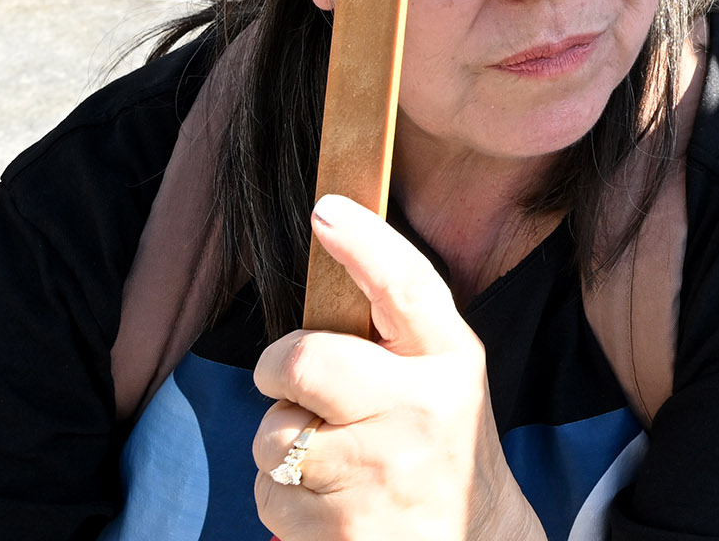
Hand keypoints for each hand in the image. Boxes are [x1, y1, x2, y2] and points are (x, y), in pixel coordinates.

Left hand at [249, 197, 539, 540]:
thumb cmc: (440, 445)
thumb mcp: (444, 377)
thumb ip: (397, 329)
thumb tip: (330, 241)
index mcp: (450, 359)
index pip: (407, 287)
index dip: (364, 244)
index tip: (327, 210)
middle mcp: (419, 410)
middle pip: (304, 359)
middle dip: (276, 368)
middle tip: (290, 381)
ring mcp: (380, 472)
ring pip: (273, 435)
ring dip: (281, 447)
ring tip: (330, 458)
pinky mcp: (344, 528)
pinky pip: (268, 497)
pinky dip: (283, 501)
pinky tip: (328, 503)